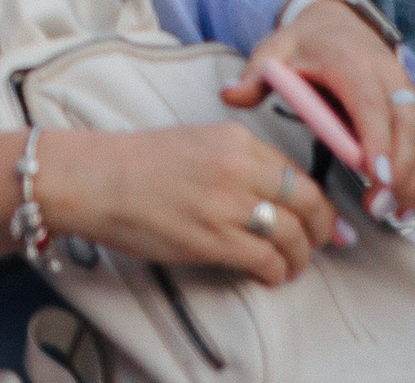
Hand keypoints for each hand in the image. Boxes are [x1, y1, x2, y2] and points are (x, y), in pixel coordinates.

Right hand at [44, 122, 337, 284]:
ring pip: (293, 236)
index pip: (297, 173)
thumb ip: (240, 162)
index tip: (322, 221)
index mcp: (235, 139)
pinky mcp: (214, 239)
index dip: (316, 203)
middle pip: (308, 204)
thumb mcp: (196, 143)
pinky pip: (268, 261)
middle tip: (319, 245)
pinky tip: (268, 275)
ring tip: (290, 266)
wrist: (91, 180)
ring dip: (300, 258)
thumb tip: (280, 196)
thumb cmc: (134, 164)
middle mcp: (238, 167)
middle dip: (321, 231)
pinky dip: (276, 273)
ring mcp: (227, 204)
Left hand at [223, 0, 414, 219]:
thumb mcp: (274, 50)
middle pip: (408, 127)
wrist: (337, 23)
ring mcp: (407, 94)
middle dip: (401, 170)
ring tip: (397, 211)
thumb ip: (255, 75)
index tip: (375, 175)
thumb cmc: (304, 43)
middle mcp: (388, 77)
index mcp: (351, 62)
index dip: (377, 139)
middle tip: (379, 206)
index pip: (371, 103)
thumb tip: (230, 96)